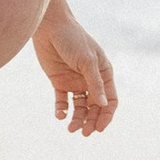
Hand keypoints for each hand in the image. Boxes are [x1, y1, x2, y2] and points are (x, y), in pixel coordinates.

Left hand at [32, 1, 116, 136]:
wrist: (49, 27)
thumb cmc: (72, 39)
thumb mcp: (86, 61)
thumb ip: (94, 83)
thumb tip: (103, 105)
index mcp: (103, 73)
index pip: (110, 100)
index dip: (106, 115)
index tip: (99, 128)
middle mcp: (91, 79)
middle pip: (95, 107)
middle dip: (91, 121)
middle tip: (85, 132)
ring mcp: (75, 81)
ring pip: (79, 106)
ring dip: (77, 118)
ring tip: (71, 128)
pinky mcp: (59, 81)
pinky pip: (62, 100)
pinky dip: (62, 109)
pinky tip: (60, 115)